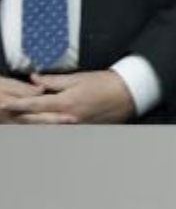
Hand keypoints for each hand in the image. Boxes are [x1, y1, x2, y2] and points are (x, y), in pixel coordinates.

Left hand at [8, 71, 136, 123]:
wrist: (130, 94)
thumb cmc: (106, 83)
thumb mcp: (78, 78)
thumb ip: (54, 80)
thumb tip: (35, 78)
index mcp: (66, 102)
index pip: (35, 104)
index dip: (18, 105)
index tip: (6, 104)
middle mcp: (68, 118)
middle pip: (36, 120)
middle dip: (21, 117)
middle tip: (8, 112)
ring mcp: (75, 126)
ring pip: (47, 127)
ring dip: (33, 122)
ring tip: (22, 118)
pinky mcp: (82, 130)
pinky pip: (60, 129)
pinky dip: (49, 125)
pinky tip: (43, 121)